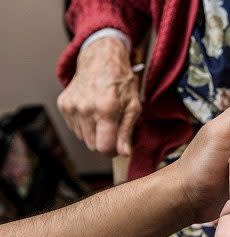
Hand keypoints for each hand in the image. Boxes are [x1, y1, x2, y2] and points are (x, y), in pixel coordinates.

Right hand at [57, 37, 140, 155]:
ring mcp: (72, 106)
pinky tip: (92, 111)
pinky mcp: (63, 104)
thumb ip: (127, 131)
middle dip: (104, 141)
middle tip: (113, 127)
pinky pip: (75, 128)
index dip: (112, 151)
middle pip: (93, 145)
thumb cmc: (121, 81)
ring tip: (103, 116)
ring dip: (94, 133)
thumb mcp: (133, 105)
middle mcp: (85, 108)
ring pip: (83, 138)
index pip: (103, 147)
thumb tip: (124, 153)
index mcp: (106, 108)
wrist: (101, 59)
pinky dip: (84, 124)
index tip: (118, 147)